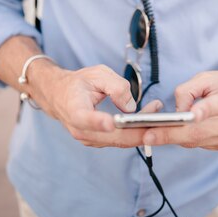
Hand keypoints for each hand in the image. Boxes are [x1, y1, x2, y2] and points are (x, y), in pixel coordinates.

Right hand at [42, 63, 162, 146]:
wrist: (60, 96)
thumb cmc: (79, 83)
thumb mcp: (97, 74)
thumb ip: (115, 86)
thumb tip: (131, 107)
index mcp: (74, 109)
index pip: (84, 119)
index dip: (98, 122)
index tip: (110, 122)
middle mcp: (81, 130)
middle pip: (112, 136)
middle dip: (138, 127)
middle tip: (156, 111)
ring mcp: (90, 140)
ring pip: (121, 140)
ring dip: (141, 129)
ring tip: (156, 109)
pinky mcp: (99, 142)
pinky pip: (121, 140)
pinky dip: (135, 131)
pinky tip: (147, 118)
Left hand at [141, 70, 217, 149]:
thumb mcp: (210, 76)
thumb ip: (190, 89)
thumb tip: (176, 110)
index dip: (204, 111)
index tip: (189, 115)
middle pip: (200, 131)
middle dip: (171, 134)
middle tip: (147, 135)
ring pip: (196, 141)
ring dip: (172, 139)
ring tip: (148, 135)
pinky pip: (199, 144)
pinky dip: (182, 139)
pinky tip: (168, 134)